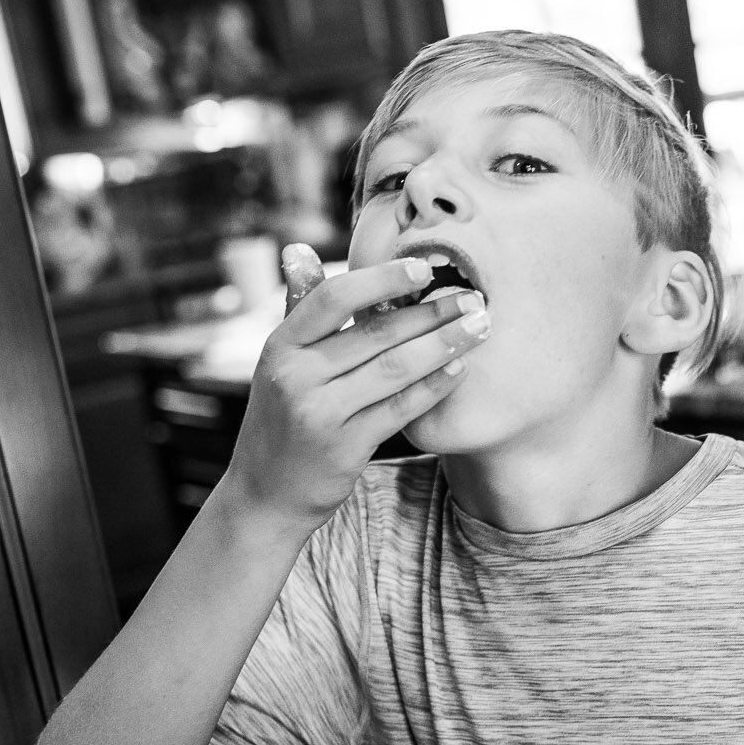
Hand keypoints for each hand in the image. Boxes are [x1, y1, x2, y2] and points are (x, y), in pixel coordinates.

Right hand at [217, 253, 488, 530]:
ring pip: (395, 369)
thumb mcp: (278, 363)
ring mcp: (320, 414)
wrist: (264, 494)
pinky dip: (434, 386)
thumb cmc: (281, 418)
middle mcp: (296, 376)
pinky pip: (400, 409)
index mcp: (280, 345)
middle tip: (474, 297)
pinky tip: (460, 368)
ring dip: (444, 344)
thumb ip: (299, 310)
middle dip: (431, 312)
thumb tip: (299, 250)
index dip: (382, 279)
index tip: (425, 268)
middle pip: (375, 334)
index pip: (334, 298)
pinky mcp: (345, 448)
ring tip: (479, 327)